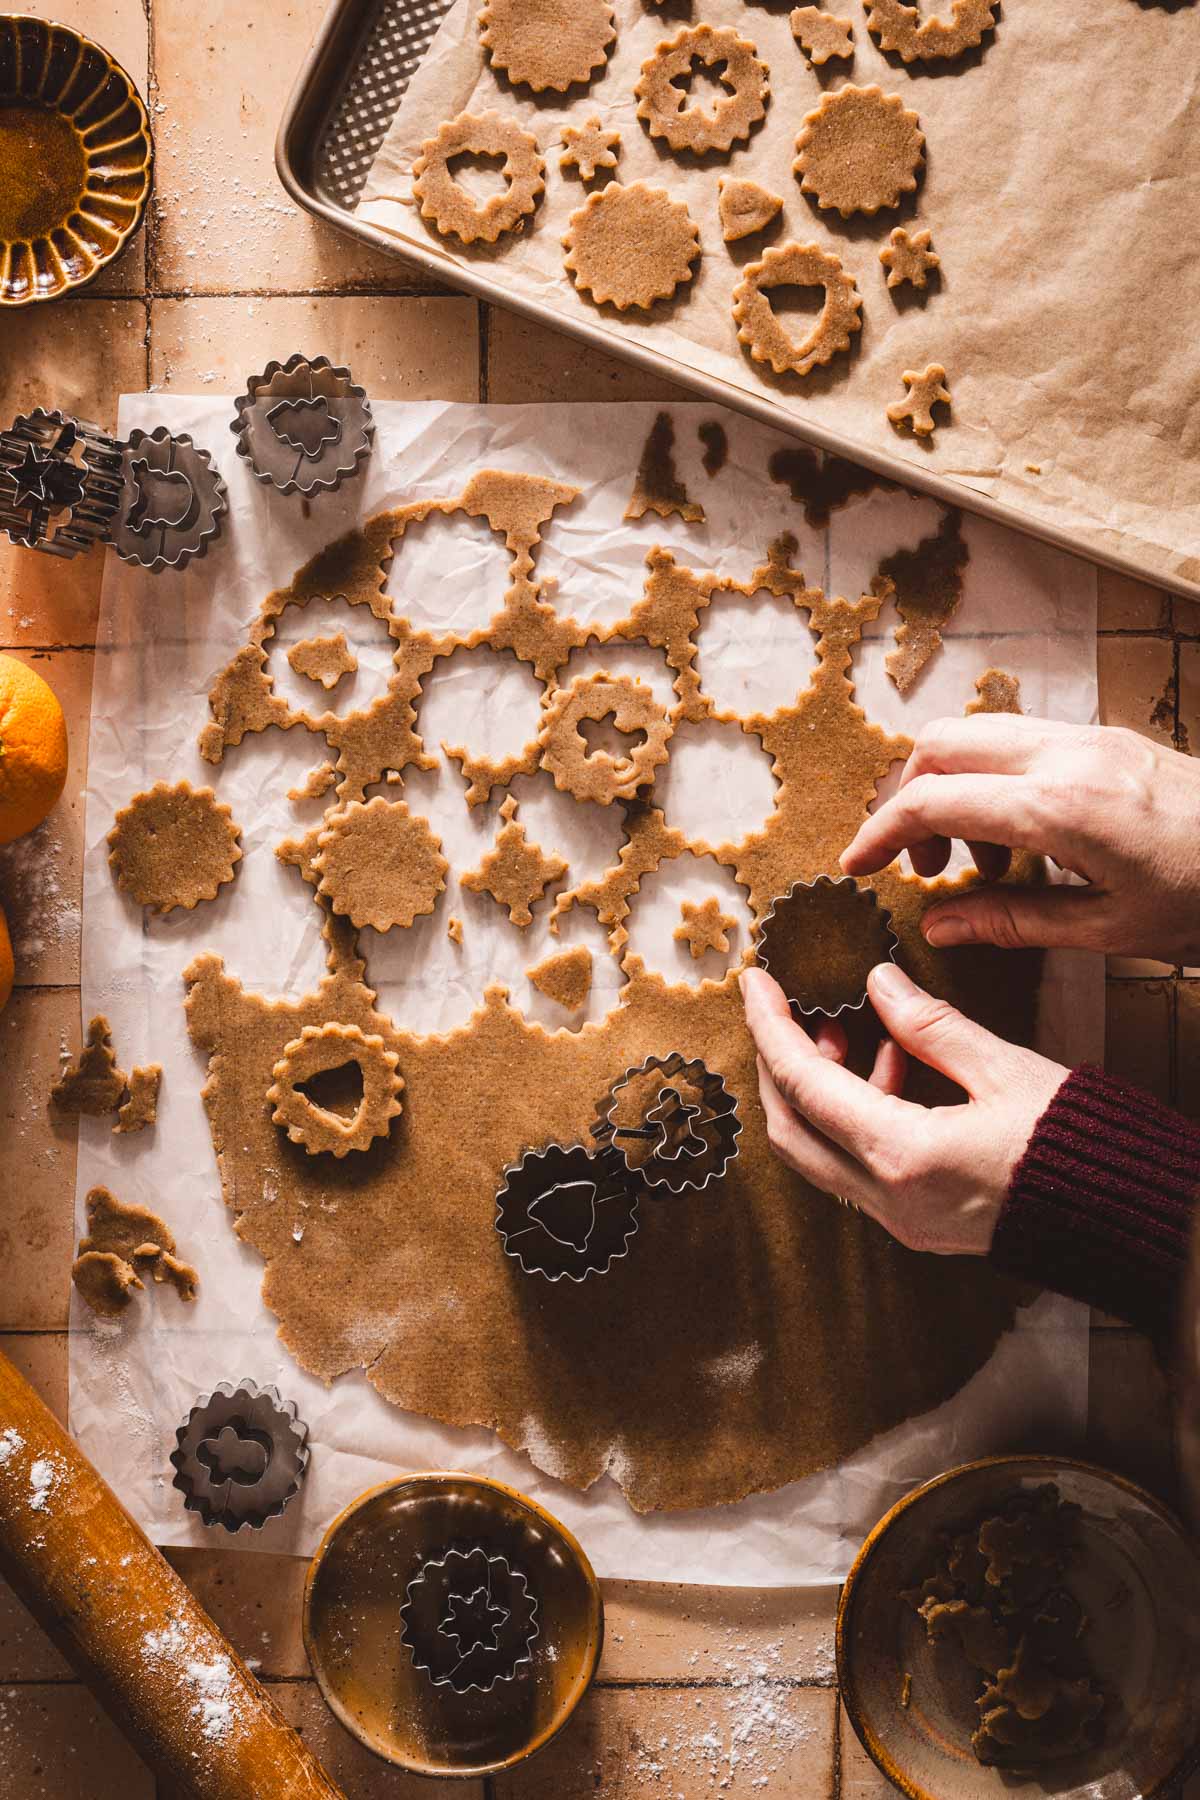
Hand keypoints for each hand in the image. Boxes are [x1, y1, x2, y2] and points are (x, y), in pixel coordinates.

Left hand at [740, 962, 1067, 1254]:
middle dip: (777, 1065)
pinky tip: (893, 1069)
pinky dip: (856, 1118)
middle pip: (791, 1128)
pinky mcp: (919, 1226)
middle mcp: (888, 1200)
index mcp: (902, 1157)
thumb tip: (877, 981)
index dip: (770, 1026)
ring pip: (821, 1153)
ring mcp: (901, 1221)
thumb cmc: (1078, 1145)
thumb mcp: (1003, 1069)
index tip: (755, 983)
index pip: (803, 1084)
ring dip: (819, 1092)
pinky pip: (858, 1169)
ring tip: (852, 1033)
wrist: (1128, 1222)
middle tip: (786, 1012)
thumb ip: (930, 1025)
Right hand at [840, 716, 1199, 965]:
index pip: (932, 801)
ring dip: (952, 788)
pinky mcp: (1109, 738)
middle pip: (939, 744)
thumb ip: (1013, 921)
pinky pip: (1022, 741)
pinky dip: (994, 781)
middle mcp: (1066, 755)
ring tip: (983, 866)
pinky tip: (1025, 842)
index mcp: (1059, 808)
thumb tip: (938, 926)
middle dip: (908, 800)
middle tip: (924, 869)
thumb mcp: (1110, 931)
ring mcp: (1090, 737)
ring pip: (978, 733)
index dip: (880, 833)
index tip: (855, 867)